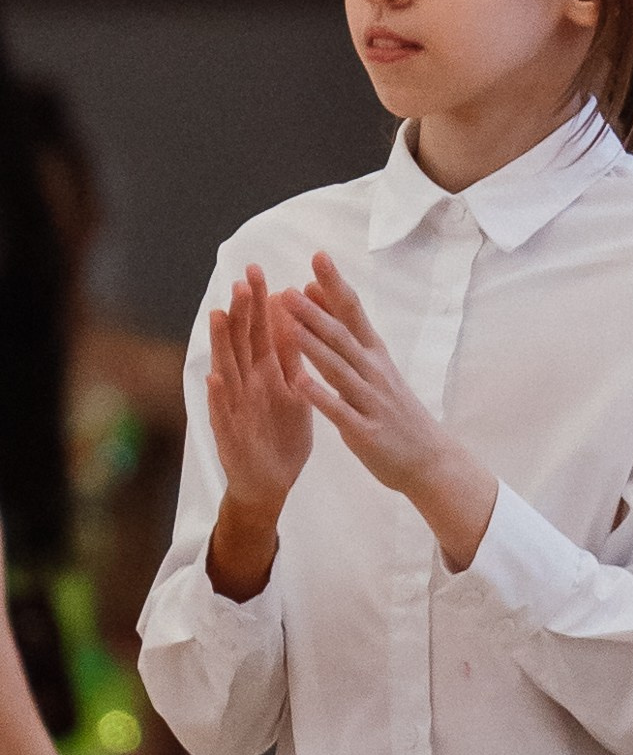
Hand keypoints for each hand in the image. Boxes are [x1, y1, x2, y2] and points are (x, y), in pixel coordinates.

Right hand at [204, 267, 313, 598]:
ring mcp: (235, 408)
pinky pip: (224, 415)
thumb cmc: (280, 435)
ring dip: (223, 345)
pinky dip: (220, 397)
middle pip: (242, 342)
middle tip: (242, 279)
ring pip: (227, 370)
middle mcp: (246, 385)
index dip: (259, 302)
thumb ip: (291, 356)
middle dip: (242, 312)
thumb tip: (293, 316)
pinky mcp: (231, 436)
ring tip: (220, 315)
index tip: (259, 270)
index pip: (261, 331)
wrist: (272, 483)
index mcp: (264, 373)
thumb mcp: (293, 390)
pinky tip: (216, 378)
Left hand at [284, 256, 498, 571]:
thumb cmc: (395, 410)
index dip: (336, 285)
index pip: (354, 312)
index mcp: (375, 355)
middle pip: (342, 337)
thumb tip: (317, 291)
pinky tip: (300, 383)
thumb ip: (346, 333)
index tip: (318, 257)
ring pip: (339, 369)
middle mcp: (374, 372)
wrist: (429, 460)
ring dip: (313, 345)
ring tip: (289, 325)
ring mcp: (370, 401)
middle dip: (315, 313)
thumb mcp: (375, 366)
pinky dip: (320, 396)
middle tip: (289, 290)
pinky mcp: (365, 431)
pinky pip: (340, 411)